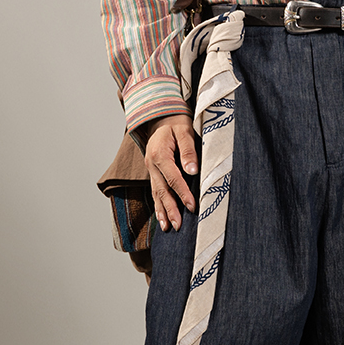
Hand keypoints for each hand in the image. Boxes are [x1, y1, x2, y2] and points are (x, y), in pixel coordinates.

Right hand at [142, 114, 197, 230]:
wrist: (162, 116)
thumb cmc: (176, 122)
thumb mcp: (185, 131)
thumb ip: (188, 150)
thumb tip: (192, 170)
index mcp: (160, 154)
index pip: (173, 178)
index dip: (183, 193)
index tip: (192, 206)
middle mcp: (152, 164)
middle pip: (162, 190)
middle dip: (170, 209)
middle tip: (178, 226)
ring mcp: (151, 170)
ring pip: (156, 194)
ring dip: (162, 212)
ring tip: (169, 228)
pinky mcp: (153, 172)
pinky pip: (155, 191)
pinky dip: (158, 206)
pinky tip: (162, 219)